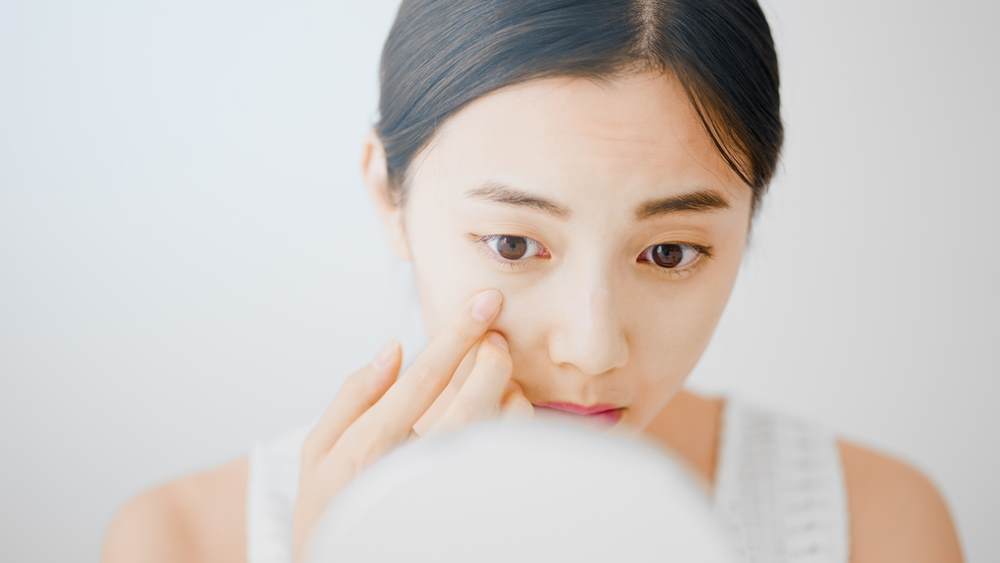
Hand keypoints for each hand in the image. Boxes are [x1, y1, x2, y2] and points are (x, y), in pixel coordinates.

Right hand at [290, 289, 532, 561]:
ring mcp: (454, 488)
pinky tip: (493, 416)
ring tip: (490, 381)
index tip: (484, 302)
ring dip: (506, 389)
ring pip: (504, 424)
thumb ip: (353, 396)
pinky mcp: (479, 502)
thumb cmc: (331, 512)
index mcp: (371, 448)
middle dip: (491, 354)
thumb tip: (394, 349)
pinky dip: (513, 423)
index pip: (426, 377)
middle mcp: (418, 469)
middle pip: (476, 396)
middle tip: (492, 336)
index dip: (459, 333)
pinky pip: (514, 453)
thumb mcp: (318, 453)